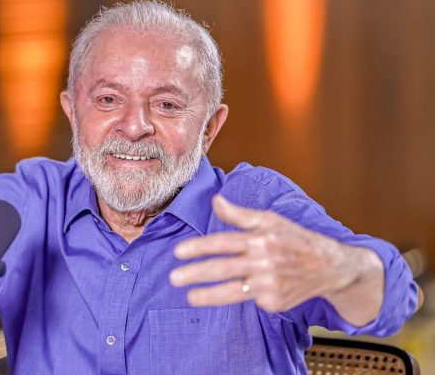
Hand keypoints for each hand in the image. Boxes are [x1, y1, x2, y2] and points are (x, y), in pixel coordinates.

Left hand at [169, 194, 368, 312]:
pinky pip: (249, 300)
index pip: (223, 243)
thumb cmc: (294, 239)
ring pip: (232, 291)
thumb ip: (239, 214)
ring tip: (189, 297)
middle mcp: (264, 261)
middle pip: (223, 268)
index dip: (199, 248)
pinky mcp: (274, 302)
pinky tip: (228, 293)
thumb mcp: (270, 220)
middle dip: (196, 274)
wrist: (329, 267)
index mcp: (261, 238)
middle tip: (174, 278)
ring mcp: (270, 284)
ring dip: (208, 295)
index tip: (178, 253)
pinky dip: (236, 296)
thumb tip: (216, 200)